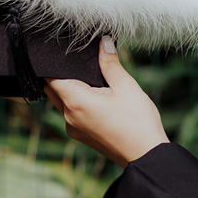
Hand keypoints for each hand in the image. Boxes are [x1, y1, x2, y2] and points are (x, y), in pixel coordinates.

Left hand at [44, 37, 168, 167]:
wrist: (147, 156)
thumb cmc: (138, 123)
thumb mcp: (126, 86)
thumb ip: (110, 63)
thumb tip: (103, 41)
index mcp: (76, 102)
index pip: (50, 77)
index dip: (56, 64)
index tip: (67, 54)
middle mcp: (68, 117)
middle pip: (52, 89)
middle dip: (62, 76)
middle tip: (83, 66)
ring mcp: (74, 129)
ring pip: (61, 102)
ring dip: (70, 91)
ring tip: (94, 83)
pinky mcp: (82, 136)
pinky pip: (71, 114)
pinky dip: (78, 104)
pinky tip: (98, 99)